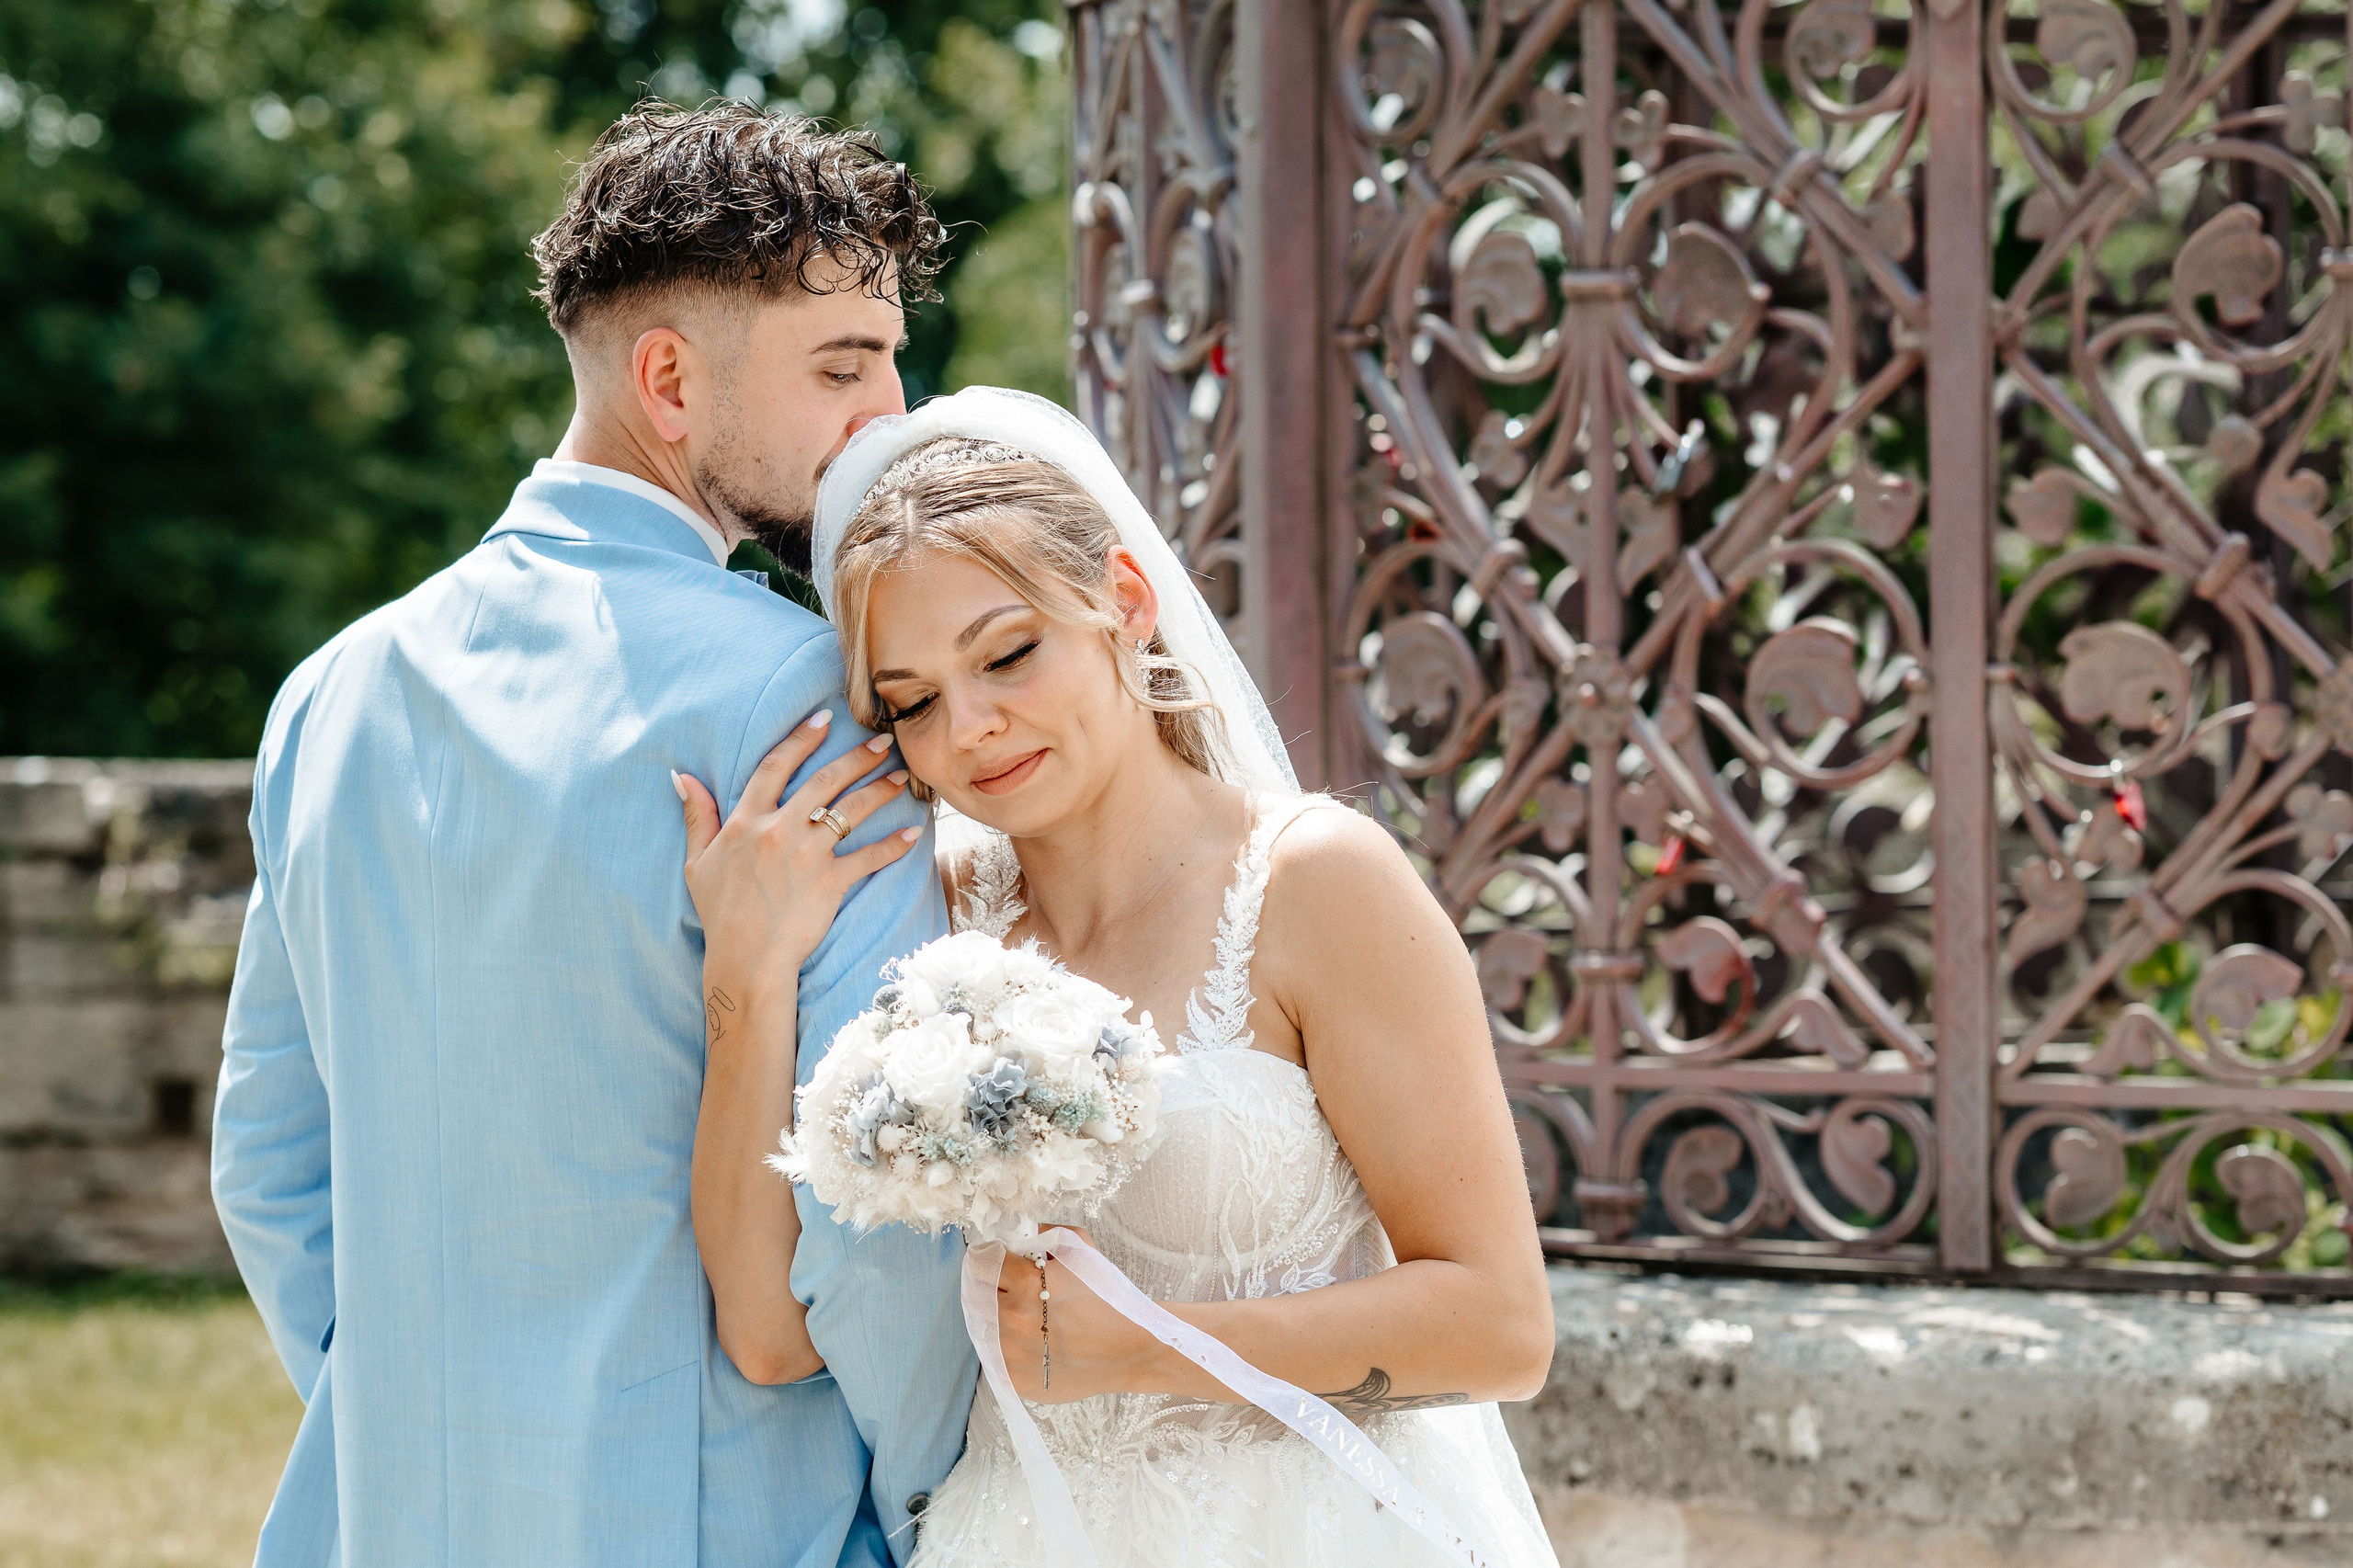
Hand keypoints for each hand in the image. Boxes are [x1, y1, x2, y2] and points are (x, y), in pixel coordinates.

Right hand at [678, 711, 919, 992]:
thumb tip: (683, 777)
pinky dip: (894, 846)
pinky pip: (869, 857)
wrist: (745, 957)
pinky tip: (914, 832)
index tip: (824, 719)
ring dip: (880, 790)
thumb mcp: (698, 861)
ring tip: (902, 777)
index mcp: (746, 821)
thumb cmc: (720, 911)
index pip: (775, 766)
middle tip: (882, 740)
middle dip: (856, 757)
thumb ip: (697, 816)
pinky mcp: (830, 883)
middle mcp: (779, 831)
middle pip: (823, 781)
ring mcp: (807, 856)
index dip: (801, 738)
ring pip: (851, 811)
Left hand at [994, 1229, 1157, 1403]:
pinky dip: (1002, 1346)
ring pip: (980, 1326)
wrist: (1130, 1349)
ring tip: (1019, 1316)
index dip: (987, 1258)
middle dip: (988, 1286)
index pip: (980, 1262)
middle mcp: (1013, 1318)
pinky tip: (1026, 1341)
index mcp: (1027, 1282)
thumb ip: (1047, 1233)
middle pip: (974, 1294)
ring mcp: (1010, 1353)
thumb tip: (1021, 1233)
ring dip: (993, 1317)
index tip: (998, 1261)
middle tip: (1007, 1288)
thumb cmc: (1108, 1298)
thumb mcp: (1082, 1250)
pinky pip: (992, 1355)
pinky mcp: (1013, 1379)